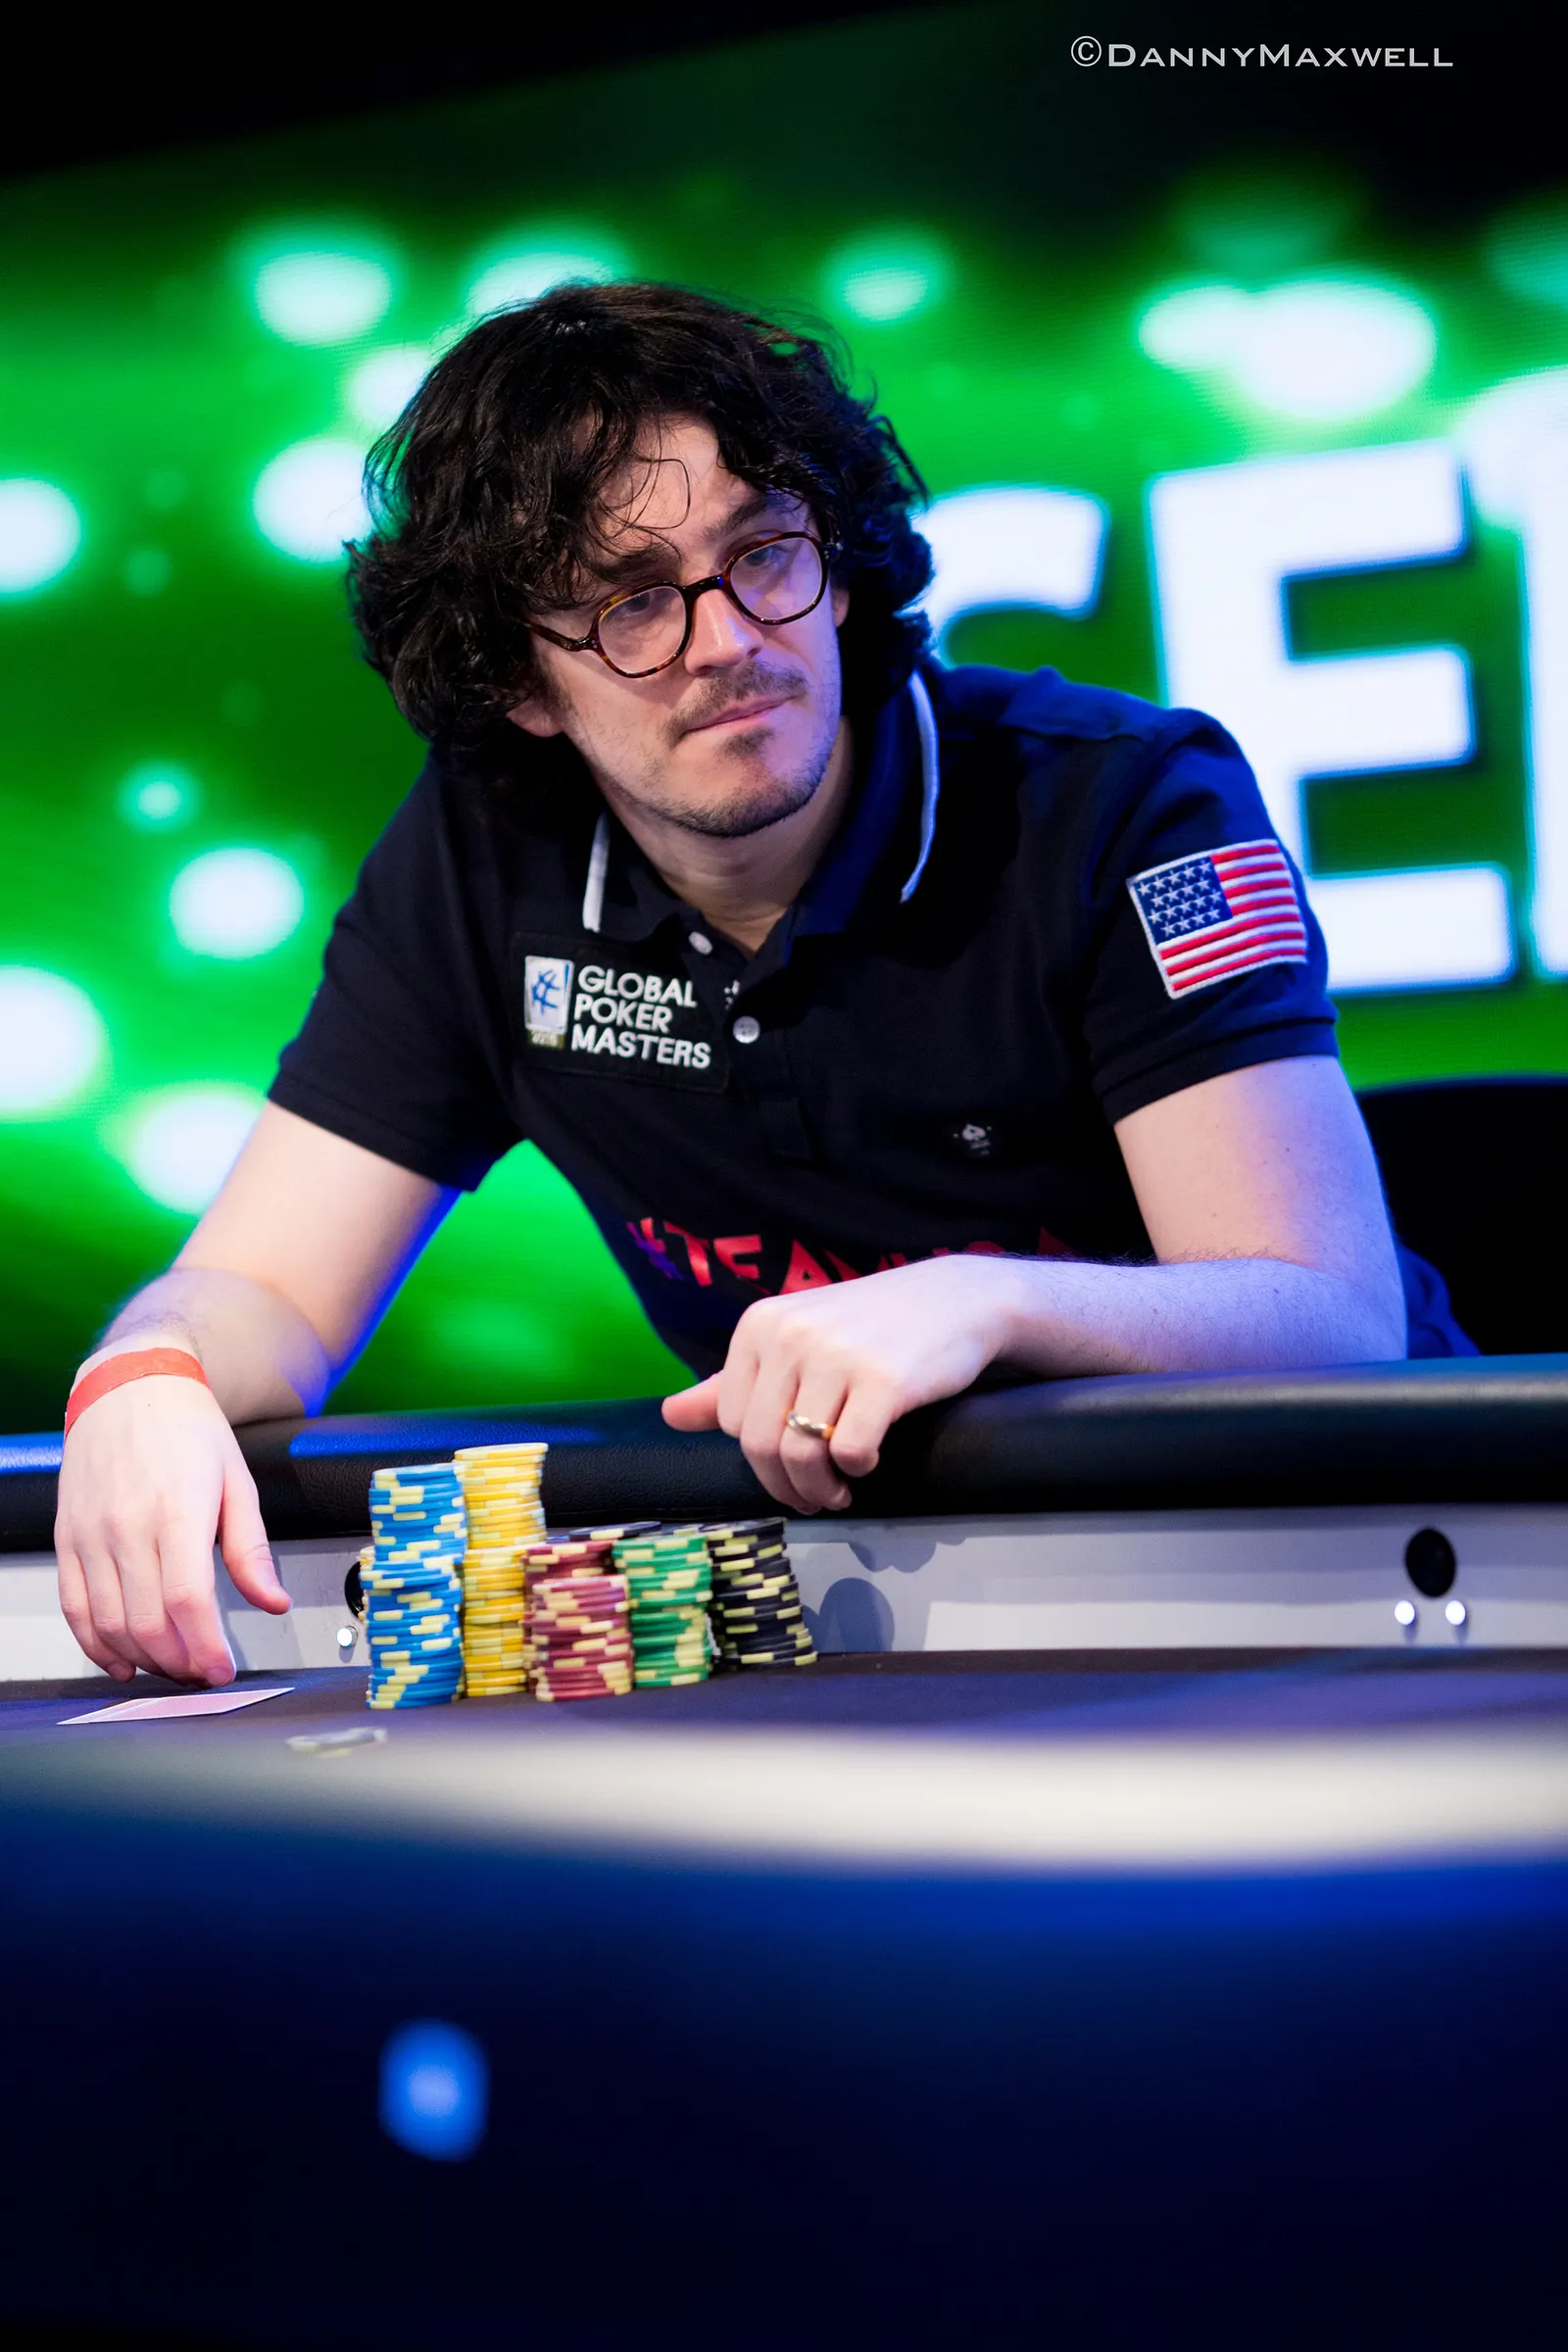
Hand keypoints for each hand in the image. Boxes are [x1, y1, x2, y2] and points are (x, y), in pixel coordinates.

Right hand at [54, 1374, 290, 1684]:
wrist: (132, 1388)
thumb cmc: (189, 1432)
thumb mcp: (237, 1483)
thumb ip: (252, 1550)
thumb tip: (274, 1603)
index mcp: (177, 1511)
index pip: (188, 1601)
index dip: (206, 1648)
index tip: (223, 1670)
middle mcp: (127, 1526)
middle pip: (148, 1622)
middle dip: (179, 1663)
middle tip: (201, 1673)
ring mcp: (90, 1535)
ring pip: (109, 1624)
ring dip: (141, 1660)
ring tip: (170, 1666)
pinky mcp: (67, 1540)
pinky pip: (74, 1608)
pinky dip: (95, 1644)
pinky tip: (120, 1660)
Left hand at [661, 1257, 1015, 1513]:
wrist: (955, 1299)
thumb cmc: (870, 1327)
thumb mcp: (795, 1341)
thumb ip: (731, 1381)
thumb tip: (670, 1415)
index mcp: (759, 1324)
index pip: (728, 1420)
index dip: (757, 1457)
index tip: (787, 1467)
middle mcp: (790, 1334)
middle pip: (758, 1443)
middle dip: (784, 1485)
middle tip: (814, 1497)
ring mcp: (836, 1356)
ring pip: (800, 1455)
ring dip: (818, 1489)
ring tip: (838, 1491)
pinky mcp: (884, 1381)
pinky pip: (851, 1453)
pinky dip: (857, 1470)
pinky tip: (869, 1461)